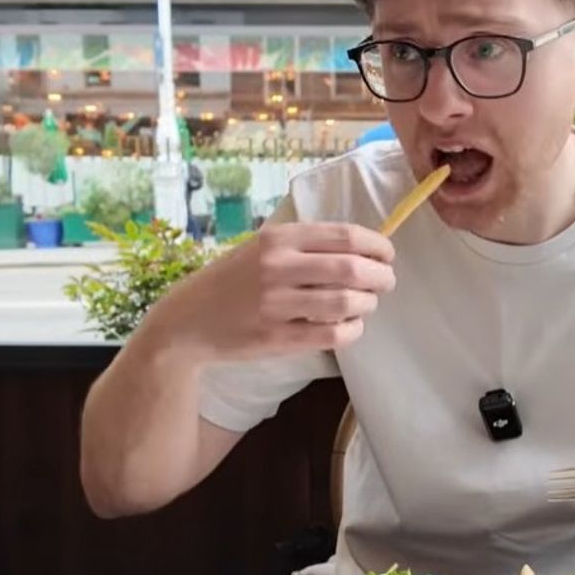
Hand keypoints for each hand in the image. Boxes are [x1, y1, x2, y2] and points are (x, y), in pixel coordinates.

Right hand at [151, 221, 396, 361]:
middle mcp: (278, 267)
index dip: (378, 246)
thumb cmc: (231, 281)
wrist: (187, 322)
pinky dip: (352, 330)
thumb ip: (303, 245)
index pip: (346, 236)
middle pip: (352, 269)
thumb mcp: (260, 248)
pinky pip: (331, 334)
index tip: (388, 256)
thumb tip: (361, 247)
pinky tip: (352, 326)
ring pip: (346, 303)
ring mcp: (276, 304)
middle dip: (381, 277)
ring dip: (368, 304)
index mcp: (278, 238)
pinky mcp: (276, 338)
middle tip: (386, 283)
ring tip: (366, 305)